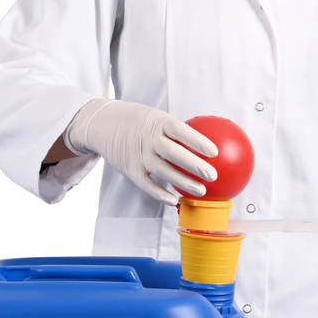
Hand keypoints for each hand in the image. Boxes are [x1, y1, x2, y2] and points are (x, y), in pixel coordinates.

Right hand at [64, 98, 217, 205]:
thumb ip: (176, 130)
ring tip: (201, 190)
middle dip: (194, 165)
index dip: (198, 141)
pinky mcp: (130, 169)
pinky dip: (160, 194)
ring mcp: (138, 155)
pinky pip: (147, 184)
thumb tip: (206, 143)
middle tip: (213, 175)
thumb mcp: (156, 117)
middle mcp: (148, 138)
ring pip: (163, 171)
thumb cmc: (138, 121)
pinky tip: (174, 200)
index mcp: (157, 122)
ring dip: (183, 182)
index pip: (180, 131)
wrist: (102, 124)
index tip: (215, 152)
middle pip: (173, 153)